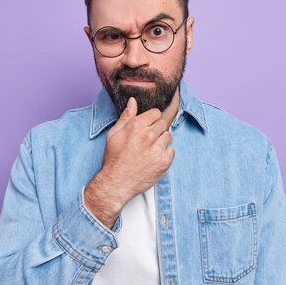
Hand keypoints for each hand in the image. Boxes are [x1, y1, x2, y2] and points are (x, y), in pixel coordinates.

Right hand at [84, 97, 174, 227]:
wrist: (116, 182)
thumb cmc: (113, 158)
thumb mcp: (114, 134)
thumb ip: (126, 116)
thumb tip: (133, 101)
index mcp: (136, 126)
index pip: (156, 113)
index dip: (151, 119)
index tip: (148, 125)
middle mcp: (149, 135)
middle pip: (163, 123)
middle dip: (157, 129)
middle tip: (148, 139)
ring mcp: (158, 149)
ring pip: (168, 136)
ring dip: (162, 140)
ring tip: (151, 149)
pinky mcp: (164, 162)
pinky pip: (172, 150)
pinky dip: (165, 153)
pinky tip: (154, 158)